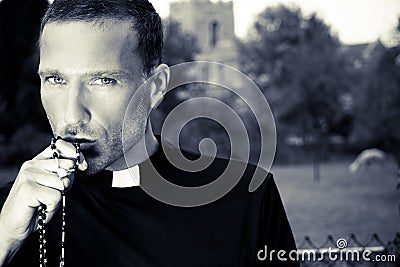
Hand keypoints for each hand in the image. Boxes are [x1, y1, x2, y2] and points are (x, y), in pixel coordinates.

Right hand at [0, 139, 86, 264]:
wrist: (12, 226)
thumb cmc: (35, 206)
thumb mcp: (52, 186)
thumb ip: (64, 173)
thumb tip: (80, 164)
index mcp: (38, 161)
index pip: (60, 146)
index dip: (75, 154)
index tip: (83, 166)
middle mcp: (31, 165)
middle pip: (66, 166)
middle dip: (67, 183)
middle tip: (52, 195)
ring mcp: (28, 175)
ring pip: (62, 183)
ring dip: (57, 199)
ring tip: (44, 203)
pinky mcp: (28, 188)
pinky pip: (56, 196)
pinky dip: (52, 207)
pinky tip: (41, 208)